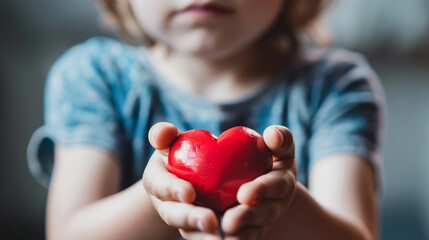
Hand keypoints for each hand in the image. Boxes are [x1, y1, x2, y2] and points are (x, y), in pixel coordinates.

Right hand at [142, 122, 221, 239]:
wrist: (193, 171)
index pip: (160, 185)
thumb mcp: (171, 140)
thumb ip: (164, 134)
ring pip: (189, 232)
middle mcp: (165, 204)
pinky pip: (206, 237)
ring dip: (203, 238)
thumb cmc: (181, 151)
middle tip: (210, 222)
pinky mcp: (200, 229)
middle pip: (173, 215)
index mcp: (156, 181)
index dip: (172, 190)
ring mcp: (182, 220)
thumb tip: (162, 134)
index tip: (189, 193)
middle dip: (190, 219)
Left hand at [222, 125, 296, 239]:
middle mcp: (276, 204)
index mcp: (283, 181)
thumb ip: (280, 139)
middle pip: (265, 212)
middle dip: (248, 217)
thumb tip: (272, 134)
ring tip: (224, 234)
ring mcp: (264, 220)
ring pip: (255, 230)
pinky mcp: (251, 230)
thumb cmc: (268, 157)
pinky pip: (246, 237)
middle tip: (229, 221)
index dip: (262, 190)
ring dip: (241, 235)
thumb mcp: (280, 147)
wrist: (267, 183)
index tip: (244, 194)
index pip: (276, 185)